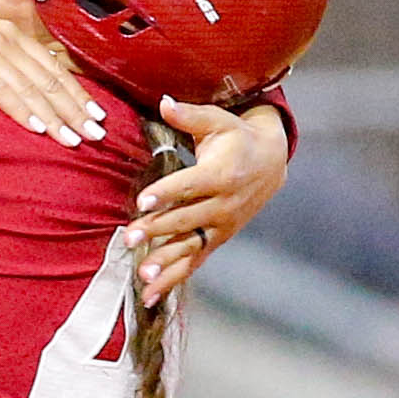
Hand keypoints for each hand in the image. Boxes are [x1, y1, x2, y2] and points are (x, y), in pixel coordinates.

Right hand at [0, 8, 103, 145]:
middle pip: (47, 76)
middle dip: (73, 107)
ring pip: (29, 86)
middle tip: (95, 132)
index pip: (51, 65)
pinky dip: (22, 110)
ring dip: (55, 115)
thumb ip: (4, 67)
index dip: (76, 91)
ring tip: (74, 138)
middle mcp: (0, 35)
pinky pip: (2, 90)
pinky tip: (39, 128)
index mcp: (6, 32)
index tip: (95, 114)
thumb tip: (34, 97)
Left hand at [132, 100, 287, 302]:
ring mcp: (221, 226)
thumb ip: (189, 115)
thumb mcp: (217, 120)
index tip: (143, 201)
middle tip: (128, 238)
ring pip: (190, 247)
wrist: (270, 163)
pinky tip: (150, 296)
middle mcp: (223, 204)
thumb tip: (162, 101)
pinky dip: (173, 280)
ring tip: (142, 276)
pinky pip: (194, 263)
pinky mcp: (217, 240)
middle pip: (185, 219)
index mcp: (221, 173)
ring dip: (165, 263)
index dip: (167, 193)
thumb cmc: (236, 136)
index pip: (190, 185)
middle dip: (156, 230)